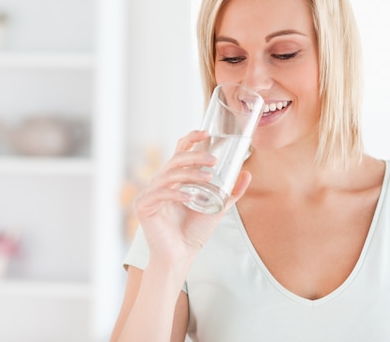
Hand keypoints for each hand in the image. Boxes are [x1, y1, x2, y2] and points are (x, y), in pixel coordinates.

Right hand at [132, 130, 250, 268]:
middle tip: (213, 160)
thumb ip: (230, 192)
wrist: (179, 256)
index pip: (179, 151)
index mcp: (174, 179)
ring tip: (207, 179)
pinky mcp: (143, 206)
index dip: (191, 139)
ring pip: (169, 174)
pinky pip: (160, 194)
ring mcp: (150, 193)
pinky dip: (176, 194)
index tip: (206, 132)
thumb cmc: (194, 232)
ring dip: (189, 174)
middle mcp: (160, 182)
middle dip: (195, 156)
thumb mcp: (217, 207)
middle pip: (175, 160)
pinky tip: (190, 197)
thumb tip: (246, 173)